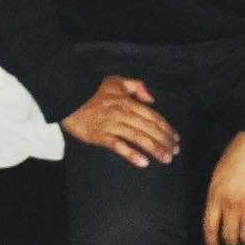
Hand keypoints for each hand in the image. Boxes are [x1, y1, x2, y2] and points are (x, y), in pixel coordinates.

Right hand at [62, 75, 179, 168]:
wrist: (69, 97)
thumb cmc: (94, 91)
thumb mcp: (117, 81)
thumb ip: (137, 86)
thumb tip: (152, 99)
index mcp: (129, 102)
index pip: (153, 116)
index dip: (166, 128)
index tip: (175, 138)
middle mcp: (123, 114)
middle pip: (149, 128)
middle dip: (164, 140)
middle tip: (174, 152)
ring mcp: (112, 125)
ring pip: (138, 137)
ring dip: (154, 148)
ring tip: (165, 158)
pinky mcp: (101, 136)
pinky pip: (118, 146)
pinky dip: (131, 154)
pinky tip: (143, 162)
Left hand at [202, 131, 244, 244]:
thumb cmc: (237, 155)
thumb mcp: (218, 174)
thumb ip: (217, 195)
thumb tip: (219, 213)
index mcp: (216, 195)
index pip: (210, 226)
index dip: (211, 241)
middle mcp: (231, 205)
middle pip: (229, 236)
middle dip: (232, 243)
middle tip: (235, 242)